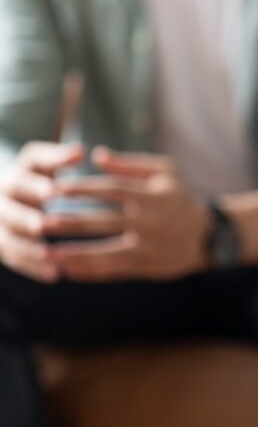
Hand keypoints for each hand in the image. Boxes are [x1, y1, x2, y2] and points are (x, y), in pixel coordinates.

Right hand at [0, 142, 84, 281]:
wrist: (16, 198)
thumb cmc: (41, 177)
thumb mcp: (46, 164)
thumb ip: (59, 158)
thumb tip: (80, 151)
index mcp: (14, 178)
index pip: (20, 180)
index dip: (34, 185)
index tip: (53, 191)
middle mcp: (1, 201)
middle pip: (8, 211)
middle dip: (25, 218)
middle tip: (43, 226)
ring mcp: (0, 225)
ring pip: (8, 239)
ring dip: (28, 249)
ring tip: (50, 258)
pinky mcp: (3, 245)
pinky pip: (14, 258)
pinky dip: (33, 267)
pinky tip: (55, 275)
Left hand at [50, 148, 208, 281]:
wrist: (207, 235)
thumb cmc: (178, 198)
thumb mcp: (165, 172)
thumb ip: (130, 164)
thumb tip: (96, 156)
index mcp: (156, 196)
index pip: (115, 190)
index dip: (86, 188)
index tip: (58, 188)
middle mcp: (154, 222)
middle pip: (107, 222)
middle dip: (74, 222)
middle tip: (44, 221)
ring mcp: (152, 248)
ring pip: (109, 252)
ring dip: (77, 253)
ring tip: (49, 253)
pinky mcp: (150, 267)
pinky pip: (116, 271)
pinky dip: (91, 271)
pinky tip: (68, 269)